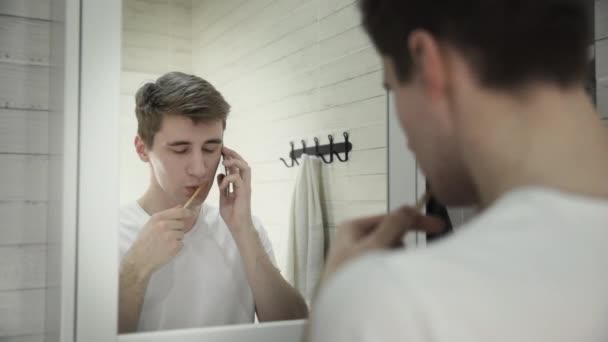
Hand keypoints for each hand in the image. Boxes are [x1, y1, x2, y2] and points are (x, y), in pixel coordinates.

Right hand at [123, 206, 192, 275]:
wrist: (139, 258)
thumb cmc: (144, 241)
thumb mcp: (151, 224)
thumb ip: (166, 215)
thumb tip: (180, 207)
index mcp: (158, 218)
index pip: (179, 211)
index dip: (187, 212)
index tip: (190, 213)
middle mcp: (164, 225)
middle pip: (181, 224)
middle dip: (177, 229)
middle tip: (166, 236)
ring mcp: (170, 235)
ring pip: (181, 234)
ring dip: (176, 239)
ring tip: (164, 243)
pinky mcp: (174, 246)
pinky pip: (181, 244)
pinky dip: (176, 247)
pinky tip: (166, 249)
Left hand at [217, 146, 254, 234]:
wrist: (238, 226)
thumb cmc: (232, 214)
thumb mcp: (224, 197)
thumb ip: (223, 186)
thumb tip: (220, 175)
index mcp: (239, 184)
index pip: (237, 166)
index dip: (231, 157)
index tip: (222, 151)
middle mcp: (244, 184)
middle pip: (243, 163)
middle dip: (234, 154)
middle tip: (224, 150)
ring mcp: (245, 187)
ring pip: (245, 168)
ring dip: (235, 162)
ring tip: (225, 162)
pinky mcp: (244, 192)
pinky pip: (237, 179)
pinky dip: (228, 179)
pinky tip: (222, 184)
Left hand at [322, 206, 445, 281]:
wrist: (340, 312)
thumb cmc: (353, 276)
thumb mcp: (374, 246)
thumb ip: (393, 226)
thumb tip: (409, 208)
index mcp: (353, 228)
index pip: (389, 217)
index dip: (414, 220)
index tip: (439, 226)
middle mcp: (353, 240)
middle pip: (389, 234)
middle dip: (403, 244)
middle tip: (413, 256)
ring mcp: (357, 258)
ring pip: (388, 251)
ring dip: (397, 258)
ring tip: (394, 272)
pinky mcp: (361, 275)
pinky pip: (383, 265)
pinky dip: (392, 269)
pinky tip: (390, 280)